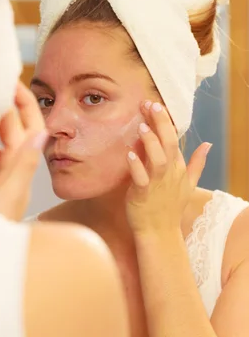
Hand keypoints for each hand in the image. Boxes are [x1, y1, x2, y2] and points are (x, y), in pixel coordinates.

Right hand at [0, 81, 47, 220]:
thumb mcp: (7, 195)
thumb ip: (23, 165)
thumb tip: (44, 133)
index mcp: (20, 170)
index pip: (27, 128)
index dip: (21, 103)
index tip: (12, 81)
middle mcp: (16, 173)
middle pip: (20, 131)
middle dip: (13, 106)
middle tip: (0, 83)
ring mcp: (6, 182)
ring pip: (9, 142)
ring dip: (4, 122)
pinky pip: (1, 161)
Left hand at [125, 101, 211, 236]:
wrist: (159, 232)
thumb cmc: (170, 207)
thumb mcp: (188, 183)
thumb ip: (197, 163)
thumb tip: (208, 144)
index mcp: (178, 168)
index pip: (174, 139)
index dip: (165, 121)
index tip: (156, 104)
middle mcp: (170, 173)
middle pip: (168, 144)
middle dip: (160, 124)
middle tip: (150, 105)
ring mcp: (157, 184)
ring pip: (157, 159)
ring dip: (150, 142)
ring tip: (141, 126)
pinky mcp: (143, 194)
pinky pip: (140, 178)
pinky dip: (135, 166)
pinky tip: (129, 153)